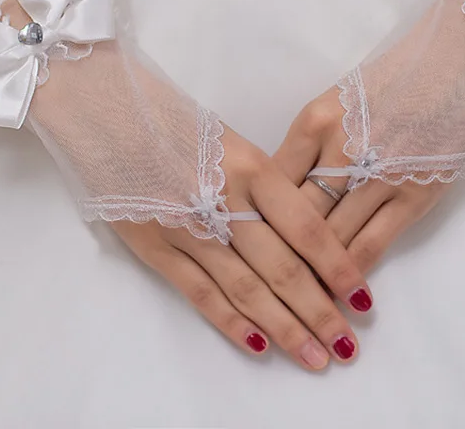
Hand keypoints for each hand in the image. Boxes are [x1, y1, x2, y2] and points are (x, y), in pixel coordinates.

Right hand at [32, 43, 372, 370]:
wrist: (103, 107)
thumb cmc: (173, 117)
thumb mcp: (229, 139)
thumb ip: (263, 185)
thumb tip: (301, 234)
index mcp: (249, 166)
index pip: (304, 228)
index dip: (337, 267)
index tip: (361, 297)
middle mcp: (223, 200)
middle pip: (280, 267)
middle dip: (318, 311)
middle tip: (346, 345)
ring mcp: (186, 227)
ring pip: (244, 288)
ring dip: (284, 327)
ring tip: (316, 357)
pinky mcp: (153, 245)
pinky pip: (199, 292)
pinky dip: (231, 322)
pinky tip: (259, 346)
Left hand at [274, 0, 464, 272]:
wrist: (456, 62)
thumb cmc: (393, 77)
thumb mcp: (336, 101)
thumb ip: (308, 144)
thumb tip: (283, 191)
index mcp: (314, 121)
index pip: (271, 182)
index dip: (255, 217)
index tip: (245, 242)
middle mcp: (339, 150)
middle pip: (293, 215)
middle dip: (275, 253)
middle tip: (259, 284)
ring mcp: (376, 177)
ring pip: (329, 237)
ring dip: (311, 272)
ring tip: (295, 299)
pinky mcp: (412, 197)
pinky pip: (371, 244)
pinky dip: (350, 272)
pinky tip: (338, 291)